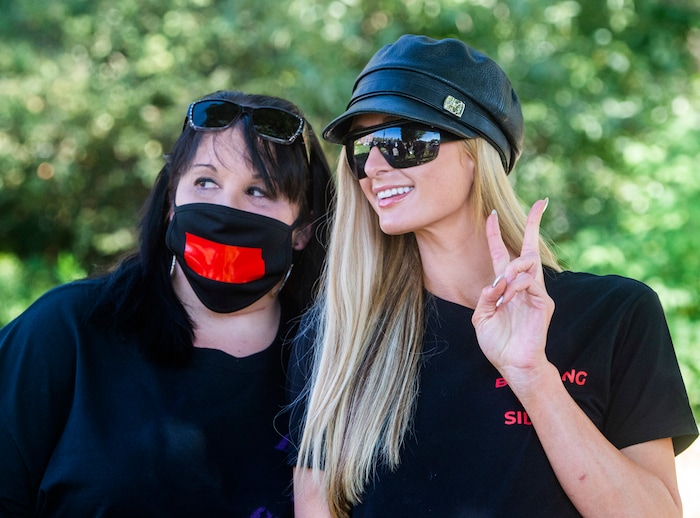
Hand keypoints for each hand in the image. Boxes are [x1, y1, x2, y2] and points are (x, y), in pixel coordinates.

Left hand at [471, 199, 554, 385]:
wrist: (512, 364)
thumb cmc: (497, 342)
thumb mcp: (481, 317)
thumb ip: (486, 297)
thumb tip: (495, 282)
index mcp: (504, 287)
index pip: (501, 254)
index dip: (494, 234)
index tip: (491, 213)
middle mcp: (521, 286)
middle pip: (529, 248)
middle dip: (534, 223)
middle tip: (540, 203)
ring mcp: (535, 293)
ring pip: (528, 263)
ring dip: (512, 268)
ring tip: (502, 286)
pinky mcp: (543, 303)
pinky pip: (530, 283)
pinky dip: (516, 286)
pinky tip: (508, 298)